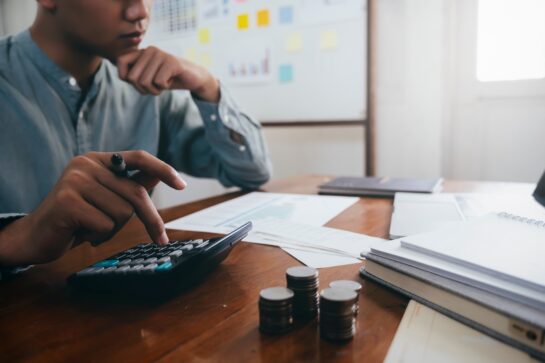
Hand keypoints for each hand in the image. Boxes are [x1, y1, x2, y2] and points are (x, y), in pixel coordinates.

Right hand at [0, 151, 185, 265]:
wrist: (35, 236)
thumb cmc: (76, 219)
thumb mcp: (106, 200)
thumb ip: (130, 186)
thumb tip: (159, 176)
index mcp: (97, 160)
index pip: (138, 157)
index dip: (163, 169)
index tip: (182, 185)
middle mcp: (86, 164)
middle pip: (136, 193)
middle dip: (151, 220)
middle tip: (161, 239)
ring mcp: (75, 180)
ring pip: (123, 212)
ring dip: (112, 229)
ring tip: (91, 228)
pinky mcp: (67, 201)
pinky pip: (105, 224)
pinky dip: (98, 236)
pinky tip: (80, 233)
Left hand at [116, 46, 219, 101]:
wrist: (193, 78)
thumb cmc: (168, 79)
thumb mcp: (147, 78)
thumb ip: (134, 75)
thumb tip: (125, 77)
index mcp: (142, 51)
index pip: (120, 61)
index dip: (126, 77)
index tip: (139, 82)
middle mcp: (150, 49)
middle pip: (132, 78)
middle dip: (143, 89)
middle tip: (155, 86)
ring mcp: (161, 54)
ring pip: (145, 82)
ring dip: (154, 90)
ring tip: (164, 83)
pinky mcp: (171, 62)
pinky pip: (159, 82)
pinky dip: (165, 87)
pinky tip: (171, 80)